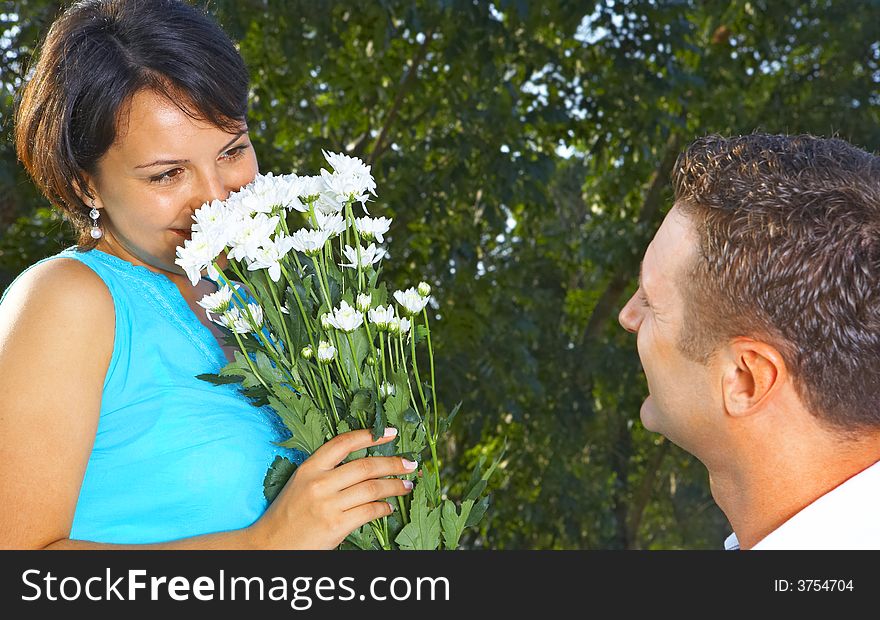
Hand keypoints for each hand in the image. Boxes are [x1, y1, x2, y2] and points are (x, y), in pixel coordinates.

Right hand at [248, 427, 416, 548]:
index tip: (390, 432)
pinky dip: (384, 508)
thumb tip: (362, 465)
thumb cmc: (286, 516)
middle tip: (410, 463)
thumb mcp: (300, 484)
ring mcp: (328, 504)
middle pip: (366, 466)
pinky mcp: (336, 526)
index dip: (370, 435)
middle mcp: (319, 483)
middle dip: (393, 463)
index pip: (343, 443)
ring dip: (395, 486)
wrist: (268, 545)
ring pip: (372, 489)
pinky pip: (369, 512)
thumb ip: (325, 472)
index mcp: (309, 468)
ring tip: (407, 485)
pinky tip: (389, 508)